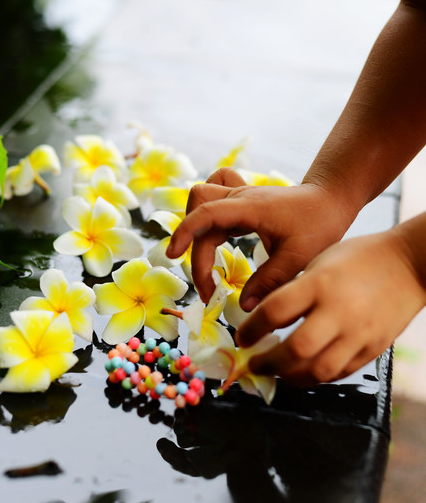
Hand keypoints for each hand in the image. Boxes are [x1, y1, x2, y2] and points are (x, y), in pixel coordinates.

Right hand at [166, 167, 352, 306]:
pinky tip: (215, 234)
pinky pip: (213, 198)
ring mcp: (240, 196)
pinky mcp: (241, 201)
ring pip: (202, 198)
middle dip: (194, 246)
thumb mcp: (298, 259)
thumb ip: (269, 282)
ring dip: (195, 225)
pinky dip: (206, 213)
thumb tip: (243, 306)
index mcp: (250, 207)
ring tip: (205, 259)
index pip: (206, 213)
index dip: (185, 233)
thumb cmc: (319, 225)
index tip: (172, 257)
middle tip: (209, 285)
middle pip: (199, 209)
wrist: (331, 200)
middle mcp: (240, 197)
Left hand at [238, 229, 425, 385]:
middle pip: (294, 350)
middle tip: (252, 363)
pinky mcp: (373, 349)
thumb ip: (295, 290)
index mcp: (321, 283)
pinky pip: (339, 373)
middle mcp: (339, 311)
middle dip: (266, 362)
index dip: (252, 329)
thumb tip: (266, 319)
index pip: (275, 312)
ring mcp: (358, 334)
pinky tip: (303, 371)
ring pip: (317, 371)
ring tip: (276, 372)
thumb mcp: (320, 262)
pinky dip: (316, 376)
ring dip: (289, 377)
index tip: (241, 337)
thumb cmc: (360, 257)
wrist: (409, 264)